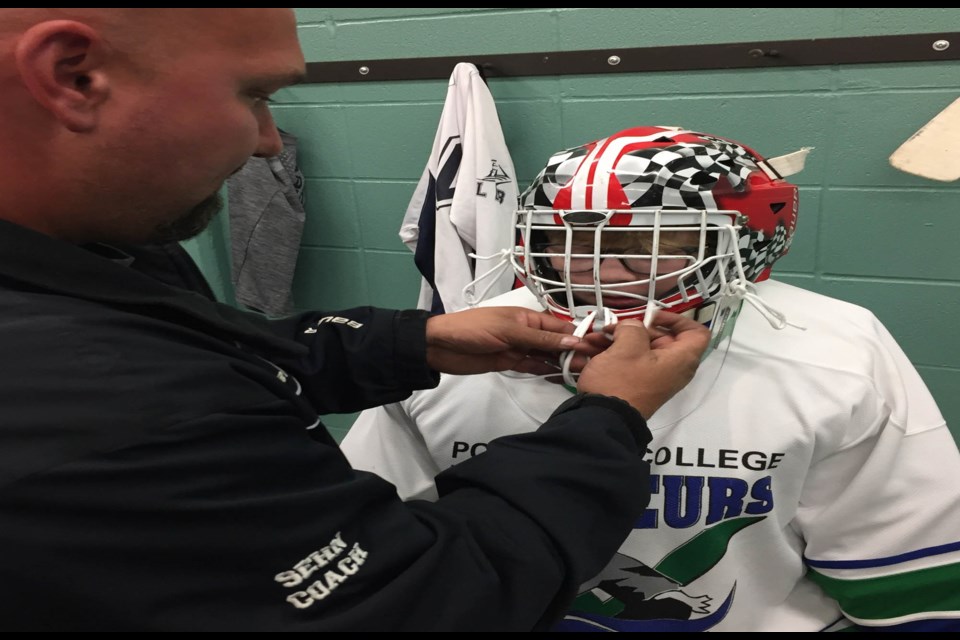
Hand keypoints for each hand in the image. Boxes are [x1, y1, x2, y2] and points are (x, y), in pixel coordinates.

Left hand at [425, 307, 583, 374]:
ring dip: (563, 363)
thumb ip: (541, 338)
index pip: (560, 326)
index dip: (579, 335)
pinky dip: (546, 372)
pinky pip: (533, 367)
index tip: (598, 347)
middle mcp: (528, 332)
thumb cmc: (474, 329)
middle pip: (557, 342)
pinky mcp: (511, 362)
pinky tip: (561, 378)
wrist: (442, 346)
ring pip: (547, 356)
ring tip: (583, 374)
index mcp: (529, 317)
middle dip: (574, 352)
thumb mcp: (509, 331)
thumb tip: (573, 340)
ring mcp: (520, 348)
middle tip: (595, 366)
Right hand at [575, 312, 709, 417]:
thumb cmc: (621, 381)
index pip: (696, 333)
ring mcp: (653, 377)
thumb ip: (633, 327)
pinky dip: (612, 354)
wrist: (603, 419)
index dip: (677, 320)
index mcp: (680, 359)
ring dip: (616, 340)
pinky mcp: (636, 384)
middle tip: (612, 327)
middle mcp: (671, 369)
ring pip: (638, 349)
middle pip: (661, 339)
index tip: (653, 317)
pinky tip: (588, 349)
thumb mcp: (627, 346)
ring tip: (592, 338)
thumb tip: (631, 328)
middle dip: (632, 329)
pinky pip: (629, 363)